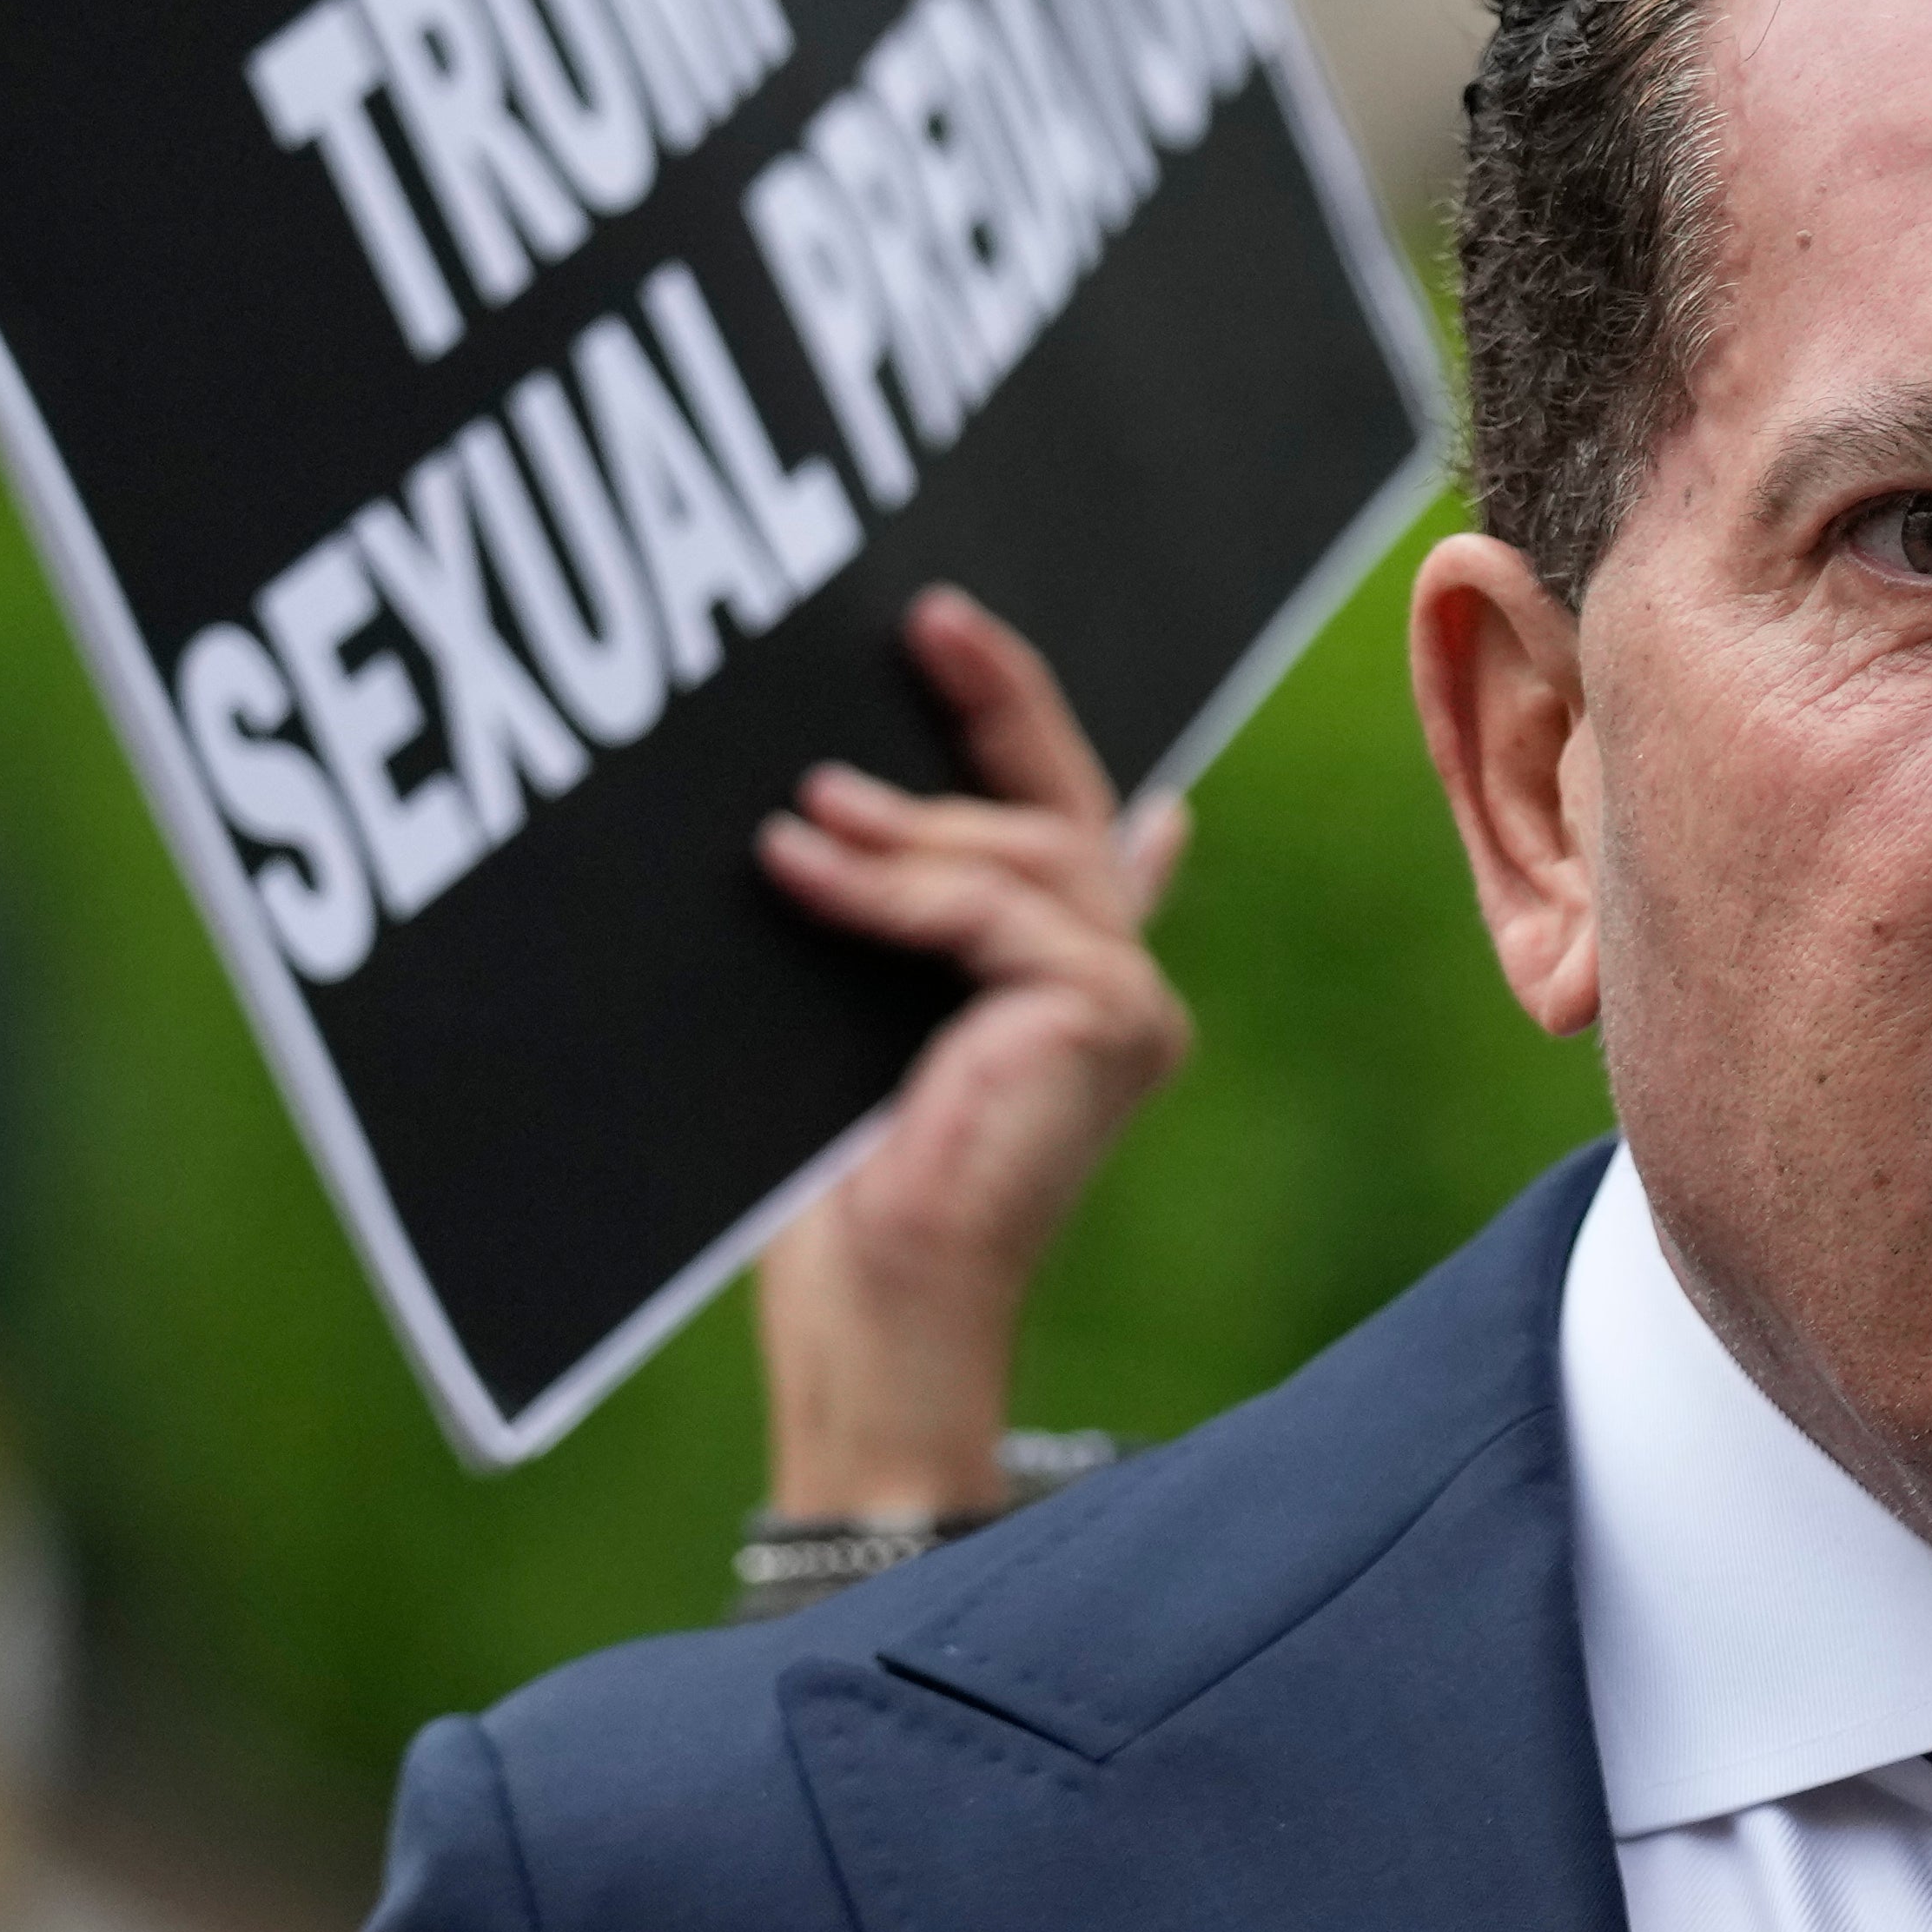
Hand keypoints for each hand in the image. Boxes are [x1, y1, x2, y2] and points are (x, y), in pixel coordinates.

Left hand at [754, 587, 1191, 1520]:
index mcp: (1065, 988)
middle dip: (996, 703)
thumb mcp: (848, 1017)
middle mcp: (1117, 990)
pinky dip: (892, 886)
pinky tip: (803, 868)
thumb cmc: (838, 1194)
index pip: (1060, 822)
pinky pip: (996, 906)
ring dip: (907, 822)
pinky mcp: (1114, 1017)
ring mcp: (1129, 1004)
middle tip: (926, 623)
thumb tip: (824, 808)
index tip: (953, 633)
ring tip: (802, 815)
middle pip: (1060, 805)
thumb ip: (884, 914)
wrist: (874, 1308)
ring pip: (1026, 849)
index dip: (1019, 718)